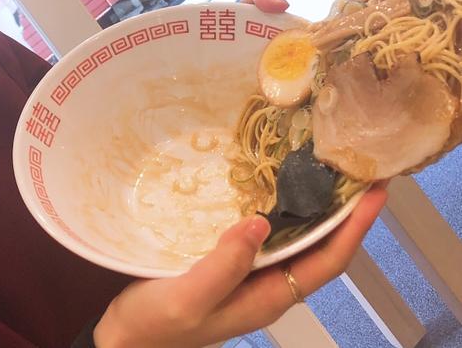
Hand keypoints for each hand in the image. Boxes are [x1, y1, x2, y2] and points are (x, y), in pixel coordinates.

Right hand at [93, 185, 386, 347]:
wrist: (124, 339)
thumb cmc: (155, 324)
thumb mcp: (188, 298)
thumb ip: (225, 266)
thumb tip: (262, 223)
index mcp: (266, 297)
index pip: (326, 261)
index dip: (354, 228)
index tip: (374, 192)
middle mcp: (266, 285)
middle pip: (320, 247)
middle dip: (345, 212)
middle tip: (356, 167)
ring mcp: (248, 273)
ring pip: (297, 238)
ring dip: (317, 207)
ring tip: (326, 169)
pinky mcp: (229, 261)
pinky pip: (268, 231)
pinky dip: (282, 206)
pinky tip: (273, 183)